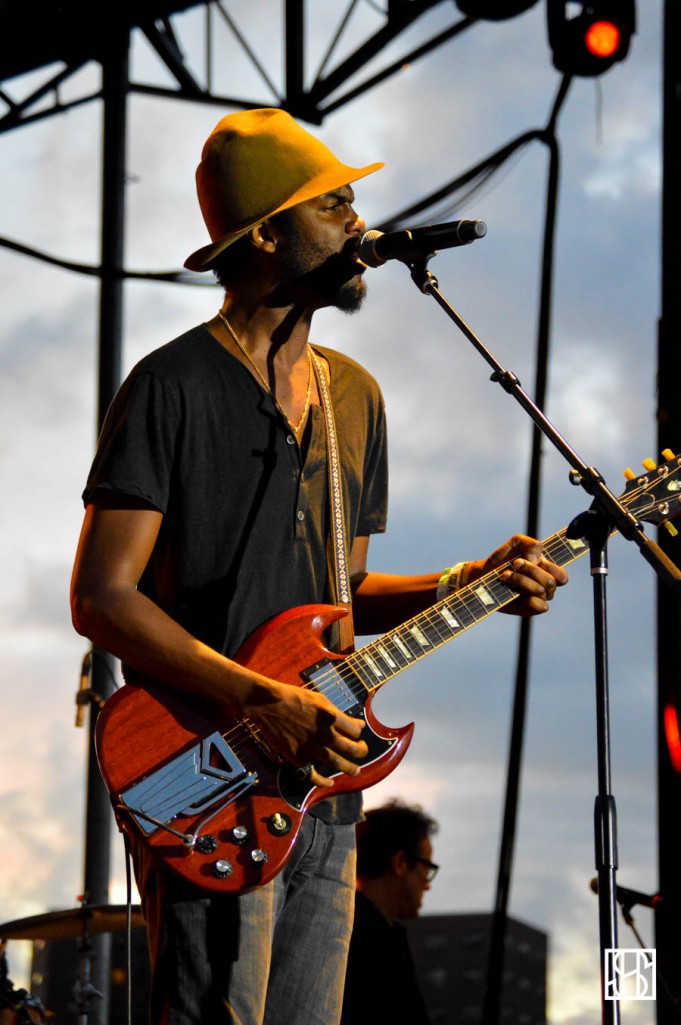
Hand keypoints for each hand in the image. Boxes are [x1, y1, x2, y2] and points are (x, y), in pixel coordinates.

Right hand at [244, 679, 367, 788]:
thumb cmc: (293, 697)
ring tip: (356, 771)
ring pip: (336, 762)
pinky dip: (322, 781)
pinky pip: (312, 773)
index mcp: (330, 716)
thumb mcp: (319, 698)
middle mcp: (323, 733)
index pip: (354, 730)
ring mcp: (310, 746)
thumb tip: (357, 724)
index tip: (357, 734)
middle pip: (349, 748)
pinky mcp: (296, 756)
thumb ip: (338, 712)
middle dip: (360, 751)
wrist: (267, 704)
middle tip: (363, 752)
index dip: (358, 733)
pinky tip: (329, 782)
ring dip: (349, 768)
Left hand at [468, 534, 567, 616]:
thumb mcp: (516, 543)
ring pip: (541, 591)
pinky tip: (513, 592)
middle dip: (531, 570)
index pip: (561, 576)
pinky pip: (540, 606)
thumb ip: (531, 544)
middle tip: (515, 563)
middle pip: (550, 582)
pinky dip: (528, 598)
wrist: (483, 573)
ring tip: (505, 575)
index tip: (530, 558)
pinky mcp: (529, 610)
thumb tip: (536, 560)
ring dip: (521, 580)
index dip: (550, 568)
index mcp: (547, 572)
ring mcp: (537, 599)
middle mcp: (545, 587)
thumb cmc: (503, 559)